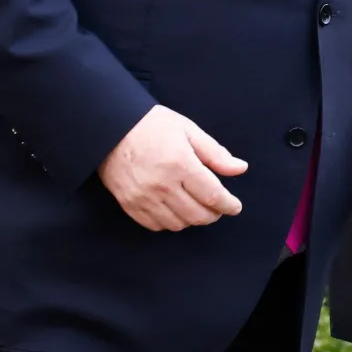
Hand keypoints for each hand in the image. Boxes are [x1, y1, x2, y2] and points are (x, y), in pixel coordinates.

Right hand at [97, 104, 247, 231]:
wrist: (111, 128)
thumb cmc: (153, 126)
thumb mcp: (189, 131)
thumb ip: (215, 153)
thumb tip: (240, 168)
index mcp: (181, 164)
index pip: (213, 195)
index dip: (228, 205)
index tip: (235, 207)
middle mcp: (162, 185)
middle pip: (197, 214)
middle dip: (213, 214)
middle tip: (218, 208)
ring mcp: (144, 197)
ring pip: (178, 224)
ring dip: (193, 219)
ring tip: (198, 207)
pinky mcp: (129, 205)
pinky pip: (155, 225)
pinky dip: (170, 222)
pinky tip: (176, 210)